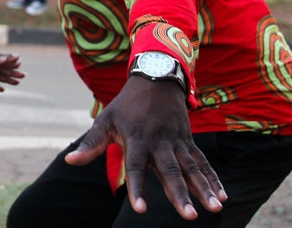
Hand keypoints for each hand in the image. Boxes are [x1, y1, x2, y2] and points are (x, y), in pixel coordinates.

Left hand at [64, 76, 225, 219]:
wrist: (156, 78)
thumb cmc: (126, 105)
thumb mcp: (105, 120)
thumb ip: (91, 145)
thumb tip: (69, 162)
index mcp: (137, 139)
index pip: (136, 167)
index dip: (138, 188)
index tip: (140, 210)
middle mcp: (160, 142)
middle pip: (171, 171)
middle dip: (180, 195)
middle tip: (190, 217)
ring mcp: (177, 141)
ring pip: (192, 168)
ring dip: (204, 188)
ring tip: (215, 208)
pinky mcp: (189, 141)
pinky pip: (203, 162)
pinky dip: (213, 178)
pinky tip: (222, 196)